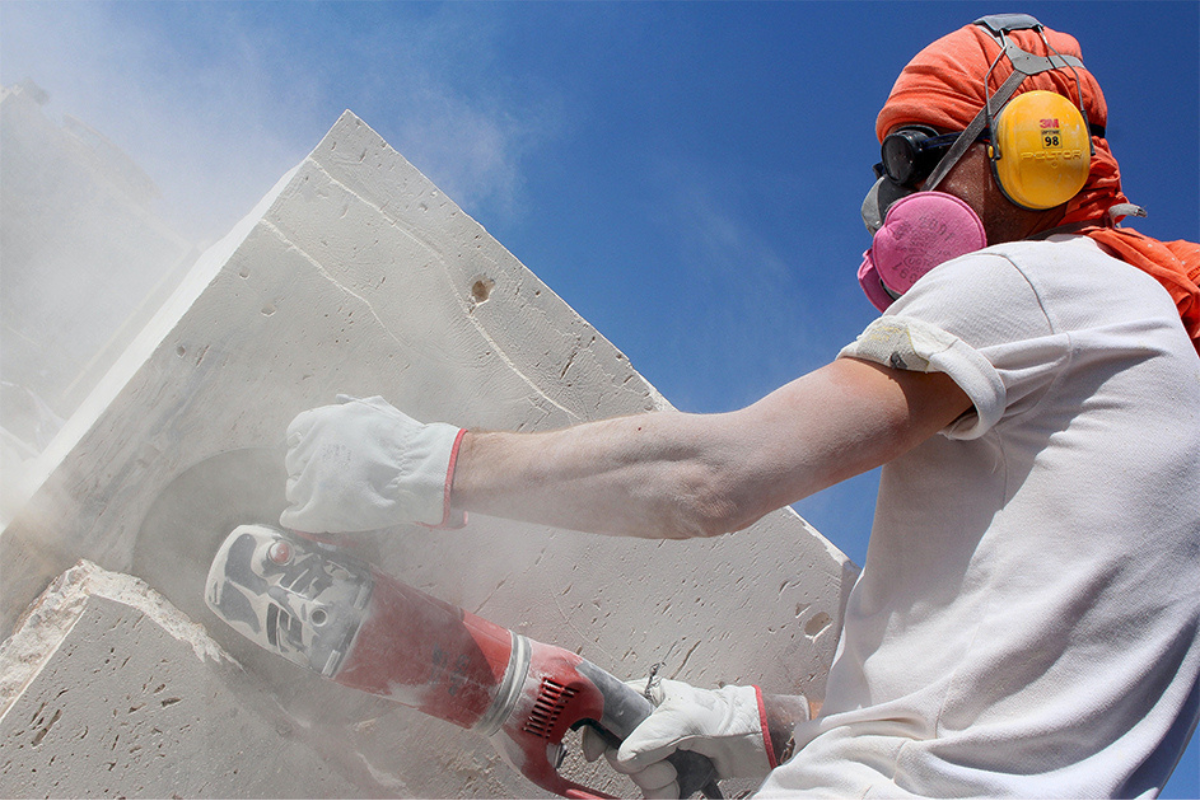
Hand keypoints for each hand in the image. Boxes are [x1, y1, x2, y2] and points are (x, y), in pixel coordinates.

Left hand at [279, 395, 465, 532]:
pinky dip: (304, 518)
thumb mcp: (374, 409)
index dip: (309, 447)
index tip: (326, 455)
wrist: (416, 471)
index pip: (294, 437)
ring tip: (333, 498)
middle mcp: (307, 451)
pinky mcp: (316, 512)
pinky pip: (294, 518)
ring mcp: (309, 484)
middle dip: (311, 470)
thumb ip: (350, 406)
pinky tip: (321, 516)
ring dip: (309, 495)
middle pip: (294, 465)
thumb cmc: (400, 439)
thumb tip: (338, 401)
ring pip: (294, 491)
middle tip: (335, 477)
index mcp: (317, 424)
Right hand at [582, 678, 773, 798]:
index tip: (597, 753)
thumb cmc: (724, 717)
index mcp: (647, 698)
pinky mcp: (670, 772)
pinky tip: (677, 788)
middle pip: (620, 752)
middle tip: (664, 762)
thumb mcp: (685, 719)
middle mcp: (649, 724)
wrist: (754, 743)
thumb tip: (623, 757)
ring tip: (676, 775)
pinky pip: (653, 791)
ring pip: (637, 775)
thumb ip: (651, 736)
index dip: (599, 732)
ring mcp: (659, 750)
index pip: (608, 712)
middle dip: (642, 765)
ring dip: (656, 782)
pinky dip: (663, 794)